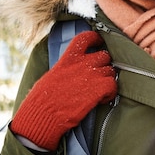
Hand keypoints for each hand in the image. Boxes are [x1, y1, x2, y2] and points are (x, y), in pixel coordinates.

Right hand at [11, 31, 116, 150]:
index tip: (99, 43)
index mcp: (67, 59)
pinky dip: (111, 92)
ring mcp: (91, 75)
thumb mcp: (51, 76)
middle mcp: (81, 64)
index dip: (95, 39)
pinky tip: (102, 99)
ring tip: (100, 90)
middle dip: (104, 65)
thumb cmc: (41, 100)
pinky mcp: (98, 89)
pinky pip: (113, 85)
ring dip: (108, 79)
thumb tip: (72, 70)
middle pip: (104, 55)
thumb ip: (66, 69)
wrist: (42, 115)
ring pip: (111, 71)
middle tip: (99, 75)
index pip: (85, 38)